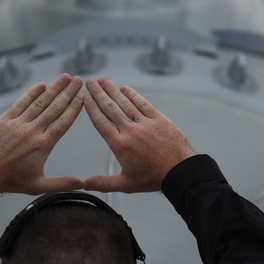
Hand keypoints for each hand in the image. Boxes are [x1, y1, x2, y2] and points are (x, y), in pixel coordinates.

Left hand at [0, 74, 84, 193]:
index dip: (74, 108)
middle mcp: (32, 131)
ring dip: (53, 88)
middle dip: (68, 92)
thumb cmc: (12, 180)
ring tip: (65, 77)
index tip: (82, 97)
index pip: (63, 122)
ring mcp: (18, 124)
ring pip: (39, 102)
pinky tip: (41, 85)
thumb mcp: (39, 185)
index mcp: (43, 145)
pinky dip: (31, 93)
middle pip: (54, 108)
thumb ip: (62, 183)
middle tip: (79, 80)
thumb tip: (81, 183)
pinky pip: (21, 103)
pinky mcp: (5, 120)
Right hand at [82, 77, 194, 192]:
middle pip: (110, 108)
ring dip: (112, 90)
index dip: (92, 108)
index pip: (101, 122)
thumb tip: (84, 183)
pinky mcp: (158, 119)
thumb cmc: (152, 178)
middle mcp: (130, 130)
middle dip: (98, 93)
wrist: (179, 171)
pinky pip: (143, 103)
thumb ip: (103, 183)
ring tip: (103, 80)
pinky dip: (133, 95)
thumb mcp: (125, 184)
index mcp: (120, 144)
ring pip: (125, 103)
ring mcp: (145, 123)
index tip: (85, 98)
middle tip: (89, 82)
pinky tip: (125, 88)